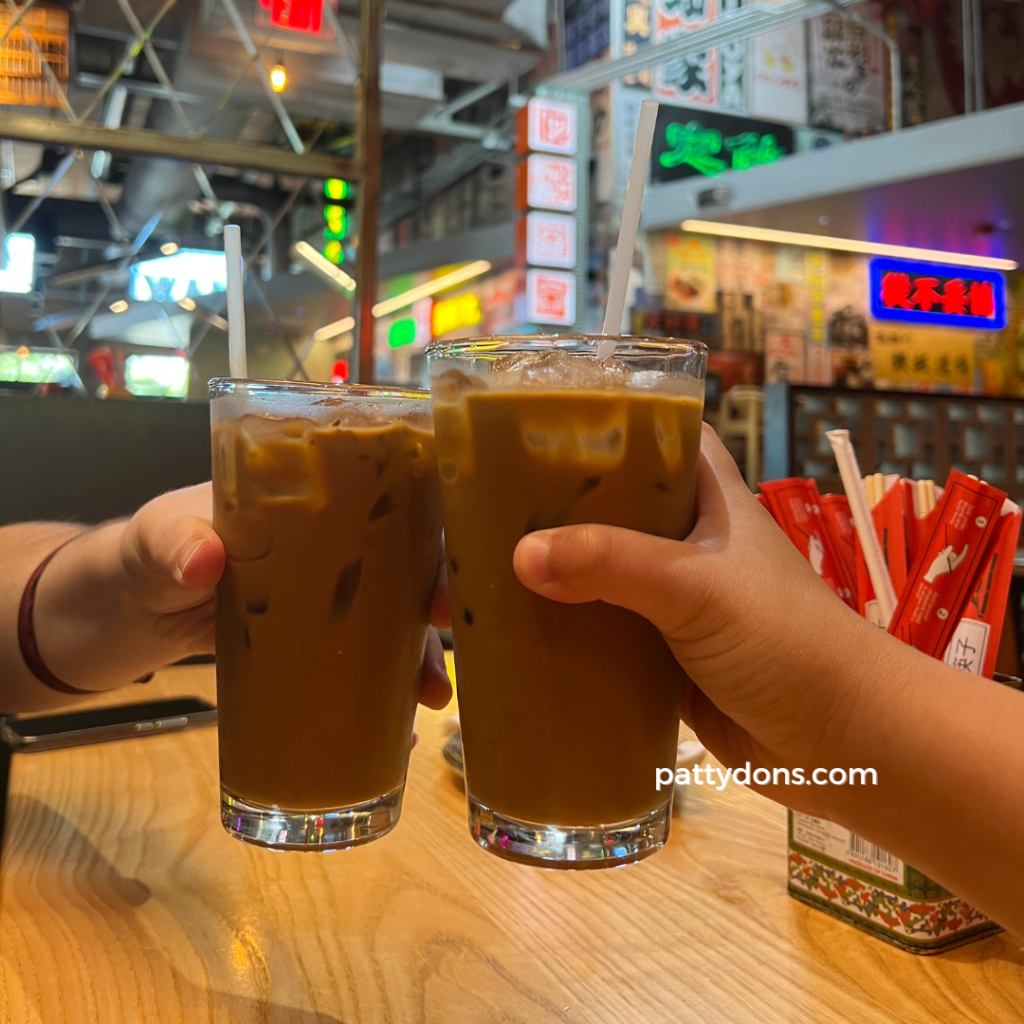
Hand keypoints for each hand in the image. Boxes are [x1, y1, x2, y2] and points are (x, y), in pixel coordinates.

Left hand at [40, 483, 452, 708]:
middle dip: (430, 597)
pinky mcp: (295, 644)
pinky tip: (394, 724)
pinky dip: (372, 688)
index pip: (373, 498)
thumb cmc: (123, 564)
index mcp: (289, 502)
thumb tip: (208, 557)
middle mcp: (312, 548)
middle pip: (393, 564)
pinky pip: (346, 660)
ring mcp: (307, 599)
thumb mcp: (144, 545)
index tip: (441, 571)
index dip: (421, 529)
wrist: (95, 624)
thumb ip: (169, 543)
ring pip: (379, 617)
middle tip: (446, 632)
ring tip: (429, 695)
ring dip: (411, 651)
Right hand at [512, 424, 905, 813]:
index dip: (614, 424)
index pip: (665, 438)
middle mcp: (692, 548)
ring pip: (608, 579)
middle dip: (564, 507)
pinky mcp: (667, 664)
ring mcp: (679, 608)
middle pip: (620, 510)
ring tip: (488, 568)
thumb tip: (520, 555)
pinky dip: (572, 639)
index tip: (545, 425)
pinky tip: (519, 639)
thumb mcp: (696, 587)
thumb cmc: (784, 642)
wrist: (844, 745)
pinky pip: (608, 642)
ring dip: (561, 579)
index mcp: (712, 504)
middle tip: (491, 502)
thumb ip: (612, 563)